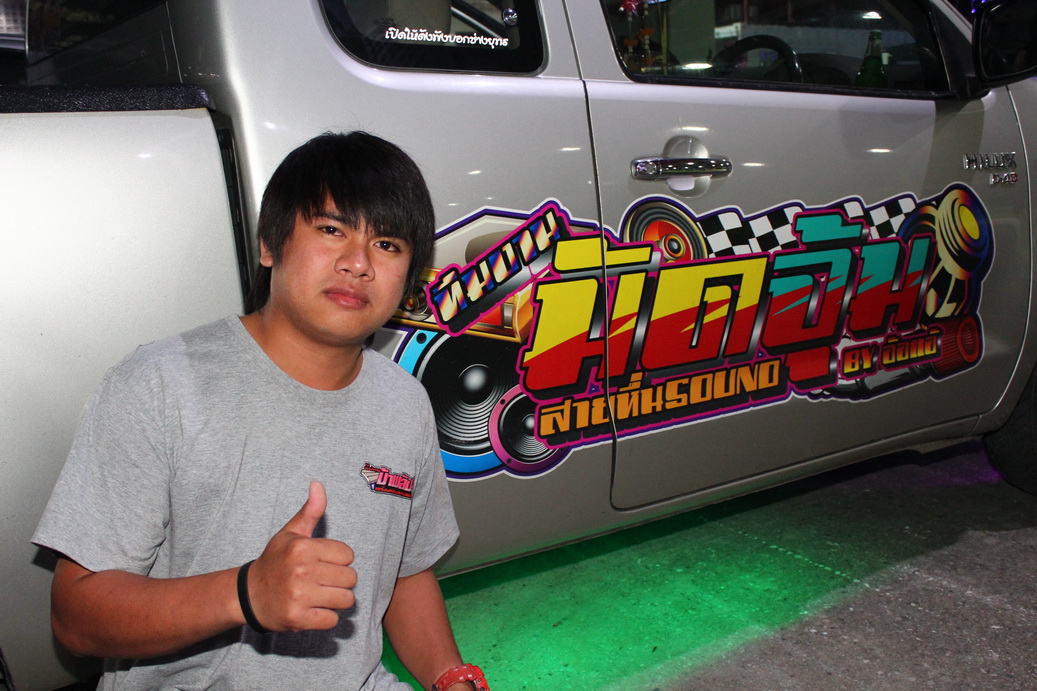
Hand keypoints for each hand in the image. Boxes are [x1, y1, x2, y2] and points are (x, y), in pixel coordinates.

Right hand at [245, 481, 355, 630]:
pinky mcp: (298, 619)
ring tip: (320, 595)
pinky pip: (332, 620)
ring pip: (346, 600)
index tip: (323, 562)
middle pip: (350, 578)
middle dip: (341, 580)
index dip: (339, 559)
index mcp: (303, 548)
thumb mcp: (290, 533)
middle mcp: (302, 571)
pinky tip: (313, 609)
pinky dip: (327, 617)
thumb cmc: (274, 561)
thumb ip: (310, 511)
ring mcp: (300, 596)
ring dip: (336, 599)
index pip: (348, 555)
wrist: (247, 595)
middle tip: (322, 580)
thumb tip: (318, 483)